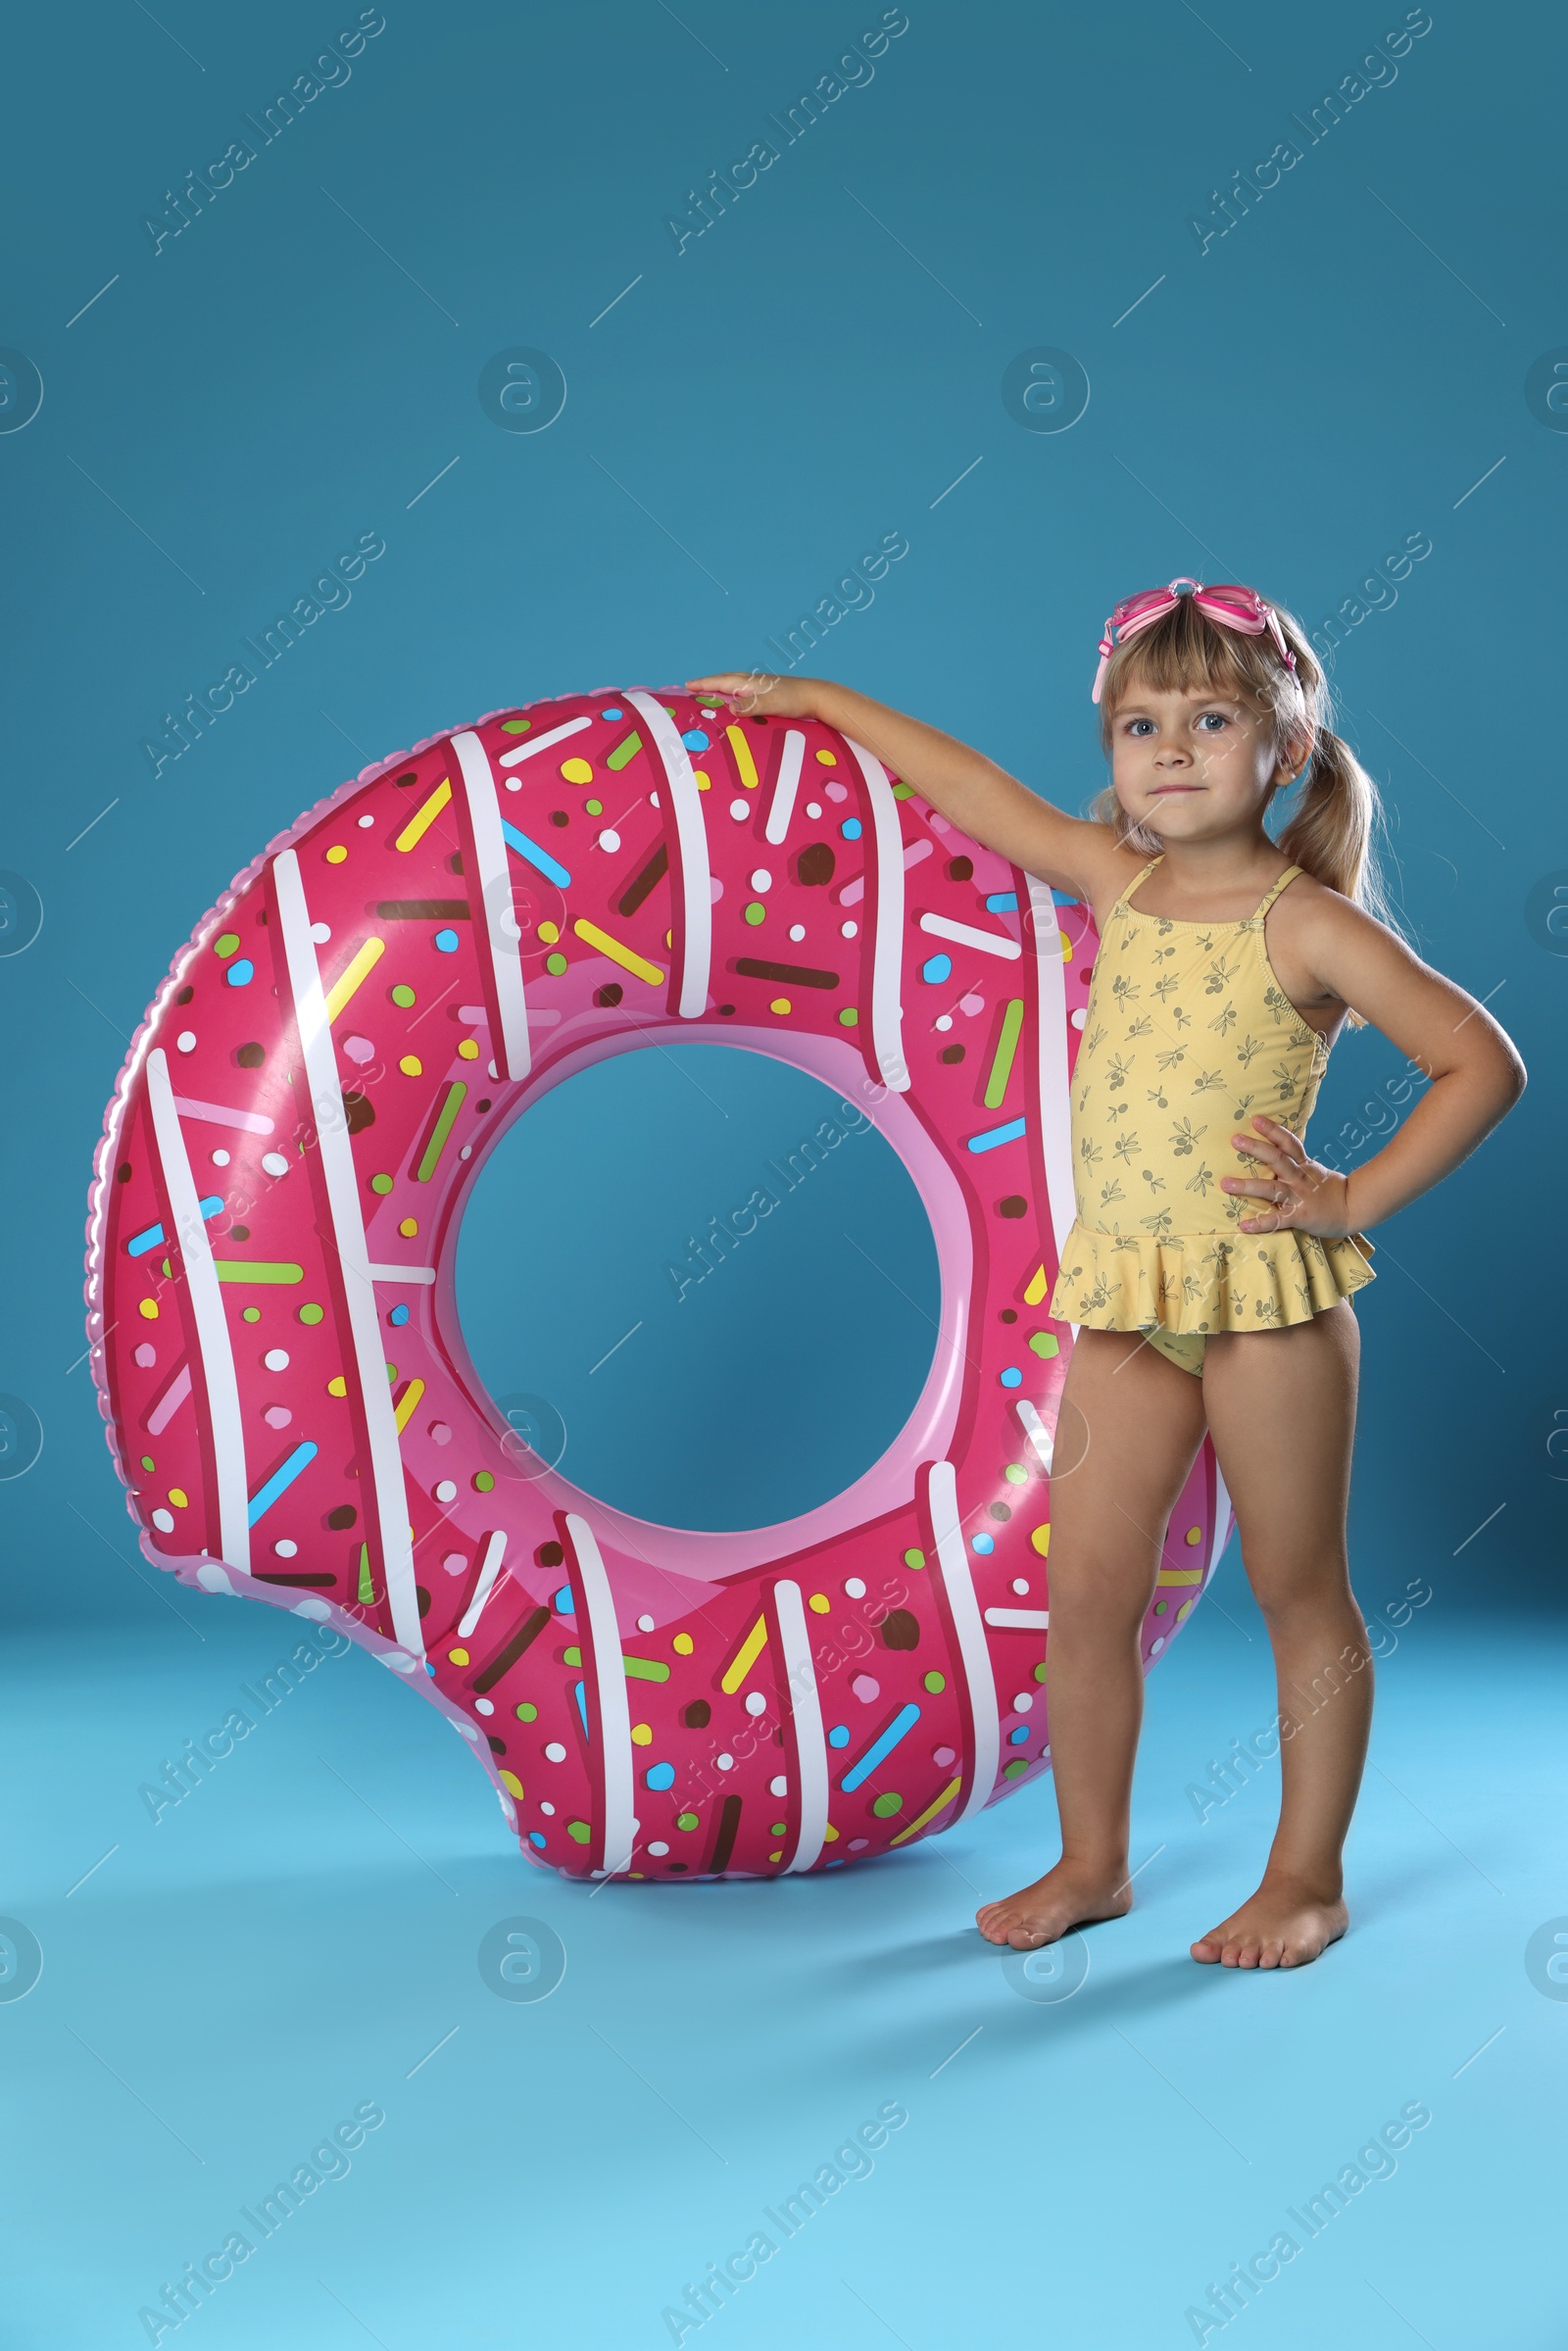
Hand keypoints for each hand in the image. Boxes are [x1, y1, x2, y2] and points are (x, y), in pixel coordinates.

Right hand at [684, 669, 820, 719]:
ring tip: (707, 693)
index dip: (703, 684)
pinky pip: (742, 692)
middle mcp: (753, 682)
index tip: (687, 685)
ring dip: (719, 688)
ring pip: (733, 685)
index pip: (721, 682)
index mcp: (750, 683)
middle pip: (724, 681)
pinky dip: (732, 694)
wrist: (816, 696)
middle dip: (707, 684)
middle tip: (691, 688)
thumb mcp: (772, 704)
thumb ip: (752, 705)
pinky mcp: (767, 693)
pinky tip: (734, 700)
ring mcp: (760, 687)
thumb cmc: (795, 700)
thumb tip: (732, 708)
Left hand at [1221, 1114, 1353, 1236]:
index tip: (1255, 1119)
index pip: (1288, 1143)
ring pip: (1272, 1188)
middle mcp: (1300, 1178)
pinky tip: (1244, 1225)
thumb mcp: (1314, 1170)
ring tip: (1226, 1184)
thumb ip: (1295, 1161)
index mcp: (1304, 1165)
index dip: (1273, 1130)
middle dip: (1256, 1148)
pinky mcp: (1300, 1217)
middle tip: (1235, 1139)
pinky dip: (1261, 1223)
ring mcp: (1299, 1197)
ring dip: (1248, 1186)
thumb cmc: (1330, 1190)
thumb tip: (1272, 1148)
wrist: (1354, 1209)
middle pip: (1277, 1159)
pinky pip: (1278, 1220)